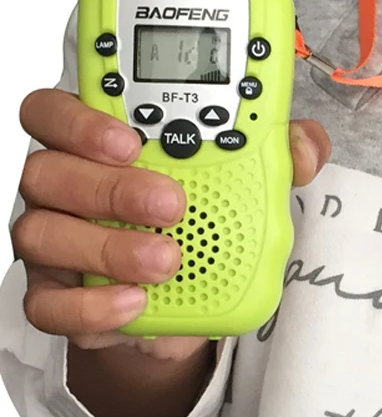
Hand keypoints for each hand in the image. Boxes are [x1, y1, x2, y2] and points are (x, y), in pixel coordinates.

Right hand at [11, 89, 329, 361]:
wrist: (188, 295)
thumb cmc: (204, 215)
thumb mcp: (244, 179)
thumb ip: (277, 153)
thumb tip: (304, 146)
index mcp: (100, 141)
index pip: (58, 112)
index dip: (82, 120)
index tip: (132, 137)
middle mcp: (66, 184)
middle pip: (47, 169)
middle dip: (109, 185)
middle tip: (171, 203)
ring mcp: (57, 239)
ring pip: (42, 233)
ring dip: (107, 246)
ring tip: (164, 260)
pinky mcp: (57, 295)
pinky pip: (48, 303)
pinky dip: (90, 304)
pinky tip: (135, 301)